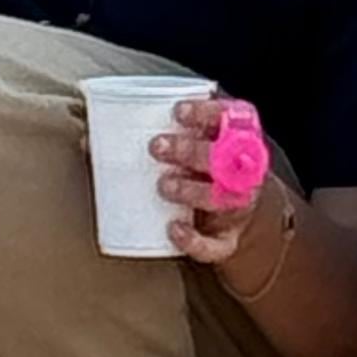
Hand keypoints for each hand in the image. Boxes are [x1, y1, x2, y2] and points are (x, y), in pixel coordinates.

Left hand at [152, 93, 281, 272]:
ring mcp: (238, 207)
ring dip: (192, 191)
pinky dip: (194, 240)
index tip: (178, 111)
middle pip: (224, 158)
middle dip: (191, 151)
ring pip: (223, 199)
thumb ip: (177, 130)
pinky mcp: (227, 239)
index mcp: (240, 139)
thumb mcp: (205, 142)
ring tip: (164, 185)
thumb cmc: (213, 167)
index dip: (207, 113)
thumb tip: (111, 126)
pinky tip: (173, 230)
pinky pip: (215, 245)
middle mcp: (244, 171)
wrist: (244, 211)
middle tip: (157, 146)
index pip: (231, 118)